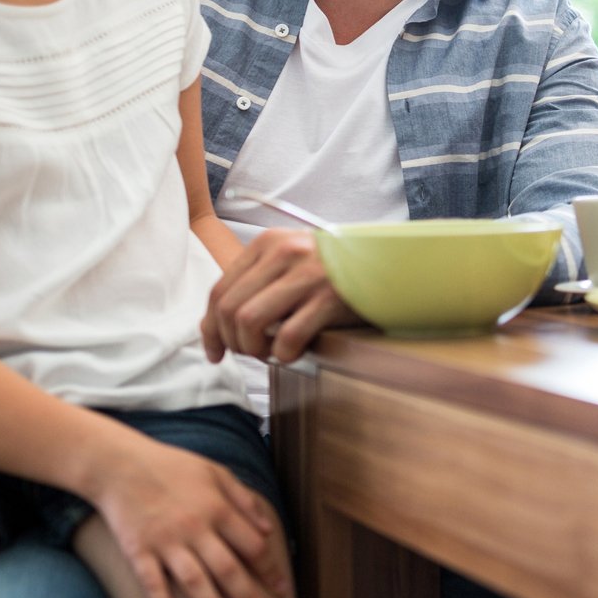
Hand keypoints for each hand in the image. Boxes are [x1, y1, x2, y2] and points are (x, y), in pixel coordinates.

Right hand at [91, 437, 288, 597]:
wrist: (120, 465)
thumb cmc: (173, 467)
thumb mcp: (216, 472)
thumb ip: (244, 499)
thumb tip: (269, 528)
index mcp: (218, 509)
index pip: (253, 547)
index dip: (270, 571)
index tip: (282, 593)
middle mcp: (196, 528)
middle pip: (228, 570)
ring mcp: (166, 542)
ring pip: (195, 582)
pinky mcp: (138, 551)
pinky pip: (153, 584)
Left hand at [202, 228, 358, 363]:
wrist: (386, 261)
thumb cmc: (333, 270)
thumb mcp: (290, 264)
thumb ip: (255, 286)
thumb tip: (214, 325)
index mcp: (268, 243)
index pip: (220, 289)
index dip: (211, 328)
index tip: (216, 351)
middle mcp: (283, 253)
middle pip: (229, 308)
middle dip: (231, 342)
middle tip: (249, 353)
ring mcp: (307, 274)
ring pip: (249, 321)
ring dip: (254, 349)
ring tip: (271, 353)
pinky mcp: (329, 298)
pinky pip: (288, 337)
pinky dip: (284, 355)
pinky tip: (294, 353)